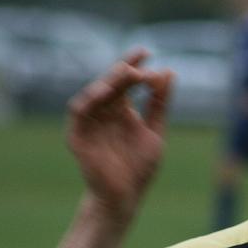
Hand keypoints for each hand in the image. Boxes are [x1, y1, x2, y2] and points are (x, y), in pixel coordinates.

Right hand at [66, 50, 173, 221]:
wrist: (126, 195)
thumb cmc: (139, 166)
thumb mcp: (155, 130)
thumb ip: (160, 103)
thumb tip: (169, 72)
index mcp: (122, 110)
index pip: (126, 81)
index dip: (135, 65)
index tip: (146, 52)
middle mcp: (104, 112)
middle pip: (111, 84)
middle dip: (124, 71)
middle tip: (138, 62)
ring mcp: (90, 123)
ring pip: (95, 94)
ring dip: (109, 81)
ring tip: (126, 72)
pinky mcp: (78, 136)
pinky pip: (78, 112)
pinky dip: (88, 100)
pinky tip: (101, 92)